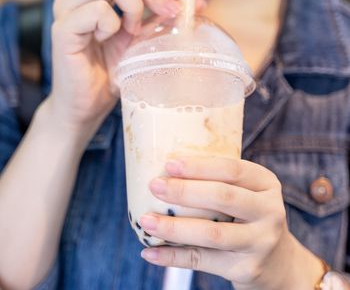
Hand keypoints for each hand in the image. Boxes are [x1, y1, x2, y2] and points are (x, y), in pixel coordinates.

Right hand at [48, 0, 204, 136]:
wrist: (87, 106)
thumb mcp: (139, 41)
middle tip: (172, 12)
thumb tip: (194, 4)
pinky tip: (107, 39)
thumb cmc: (110, 74)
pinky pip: (98, 10)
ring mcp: (66, 9)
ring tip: (132, 33)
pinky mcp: (62, 29)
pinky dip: (112, 25)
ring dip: (134, 7)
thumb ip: (158, 19)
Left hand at [140, 157, 323, 289]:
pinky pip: (203, 261)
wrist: (278, 261)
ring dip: (174, 227)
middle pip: (222, 197)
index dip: (199, 166)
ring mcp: (260, 242)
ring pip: (211, 233)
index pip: (232, 169)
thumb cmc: (248, 215)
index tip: (168, 165)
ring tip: (146, 220)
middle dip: (184, 191)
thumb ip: (219, 181)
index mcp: (266, 183)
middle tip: (154, 186)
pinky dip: (173, 256)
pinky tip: (150, 252)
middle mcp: (269, 211)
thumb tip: (166, 173)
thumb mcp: (247, 192)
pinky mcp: (246, 269)